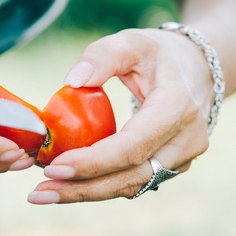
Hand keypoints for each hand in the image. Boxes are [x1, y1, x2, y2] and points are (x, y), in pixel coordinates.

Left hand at [28, 28, 213, 203]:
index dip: (94, 161)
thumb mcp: (133, 42)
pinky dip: (99, 185)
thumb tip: (72, 81)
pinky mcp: (169, 166)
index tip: (54, 168)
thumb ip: (103, 55)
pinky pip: (132, 181)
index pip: (133, 145)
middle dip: (82, 188)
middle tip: (39, 193)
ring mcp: (181, 158)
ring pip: (131, 185)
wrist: (196, 71)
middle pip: (131, 176)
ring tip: (45, 193)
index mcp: (178, 106)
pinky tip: (68, 184)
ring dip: (87, 192)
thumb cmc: (159, 54)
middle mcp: (185, 140)